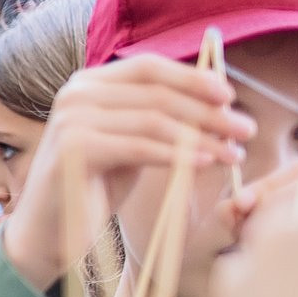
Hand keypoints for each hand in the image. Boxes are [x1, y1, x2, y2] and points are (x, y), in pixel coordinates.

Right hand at [0, 58, 252, 290]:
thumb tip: (219, 99)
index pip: (149, 67)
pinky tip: (204, 163)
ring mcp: (71, 119)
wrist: (52, 229)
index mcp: (89, 83)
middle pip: (156, 93)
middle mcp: (76, 93)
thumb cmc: (95, 186)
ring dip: (201, 136)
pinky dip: (177, 155)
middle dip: (208, 112)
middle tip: (245, 129)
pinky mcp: (74, 148)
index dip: (193, 78)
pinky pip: (139, 147)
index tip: (230, 96)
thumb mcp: (133, 142)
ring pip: (153, 119)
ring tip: (233, 153)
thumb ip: (160, 117)